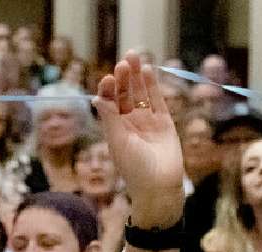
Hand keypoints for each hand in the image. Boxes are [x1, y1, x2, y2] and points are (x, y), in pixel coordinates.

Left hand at [94, 52, 184, 227]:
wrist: (159, 185)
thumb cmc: (134, 168)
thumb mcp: (118, 142)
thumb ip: (110, 119)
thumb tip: (98, 98)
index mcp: (114, 128)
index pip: (110, 103)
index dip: (109, 89)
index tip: (109, 78)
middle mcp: (129, 123)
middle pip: (125, 94)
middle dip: (124, 77)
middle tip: (123, 60)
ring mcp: (147, 121)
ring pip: (140, 94)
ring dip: (136, 76)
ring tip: (134, 56)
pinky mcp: (163, 122)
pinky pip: (157, 100)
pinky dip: (152, 86)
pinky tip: (146, 71)